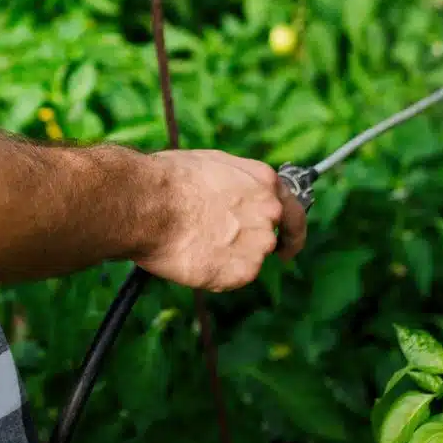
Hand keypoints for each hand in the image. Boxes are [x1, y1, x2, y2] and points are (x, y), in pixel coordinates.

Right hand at [131, 149, 307, 290]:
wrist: (148, 204)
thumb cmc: (169, 180)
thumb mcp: (212, 164)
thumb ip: (237, 183)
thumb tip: (235, 195)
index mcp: (264, 182)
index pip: (294, 211)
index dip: (291, 230)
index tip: (287, 244)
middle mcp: (270, 212)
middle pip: (269, 238)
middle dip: (250, 244)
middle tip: (222, 246)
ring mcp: (259, 244)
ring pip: (249, 259)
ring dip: (228, 257)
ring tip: (195, 244)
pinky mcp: (243, 272)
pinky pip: (232, 278)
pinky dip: (215, 273)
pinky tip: (193, 257)